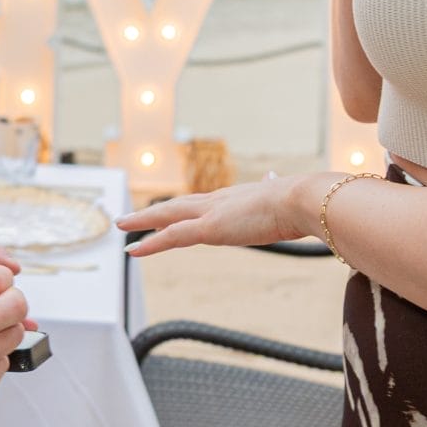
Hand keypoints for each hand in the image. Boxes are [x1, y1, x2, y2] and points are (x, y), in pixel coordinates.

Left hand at [116, 174, 315, 258]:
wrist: (304, 200)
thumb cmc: (304, 204)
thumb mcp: (285, 198)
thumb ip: (275, 192)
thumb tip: (276, 178)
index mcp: (236, 197)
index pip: (202, 203)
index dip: (184, 207)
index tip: (171, 210)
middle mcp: (219, 201)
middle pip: (177, 205)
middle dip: (154, 212)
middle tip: (131, 217)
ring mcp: (212, 213)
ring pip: (167, 216)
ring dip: (142, 221)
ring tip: (122, 226)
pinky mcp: (210, 228)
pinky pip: (171, 236)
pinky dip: (150, 242)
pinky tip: (132, 249)